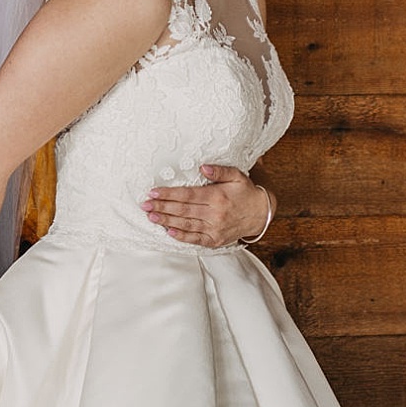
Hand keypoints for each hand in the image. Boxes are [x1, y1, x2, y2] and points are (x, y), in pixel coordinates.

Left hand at [143, 165, 271, 247]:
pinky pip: (195, 239)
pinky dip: (181, 236)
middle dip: (162, 207)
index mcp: (217, 197)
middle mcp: (215, 215)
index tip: (153, 192)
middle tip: (145, 205)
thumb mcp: (236, 176)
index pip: (187, 195)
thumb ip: (219, 170)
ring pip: (186, 225)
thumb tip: (202, 166)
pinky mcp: (215, 240)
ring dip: (166, 221)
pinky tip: (168, 231)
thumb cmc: (245, 192)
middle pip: (183, 211)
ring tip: (151, 216)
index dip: (169, 194)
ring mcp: (214, 230)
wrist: (260, 215)